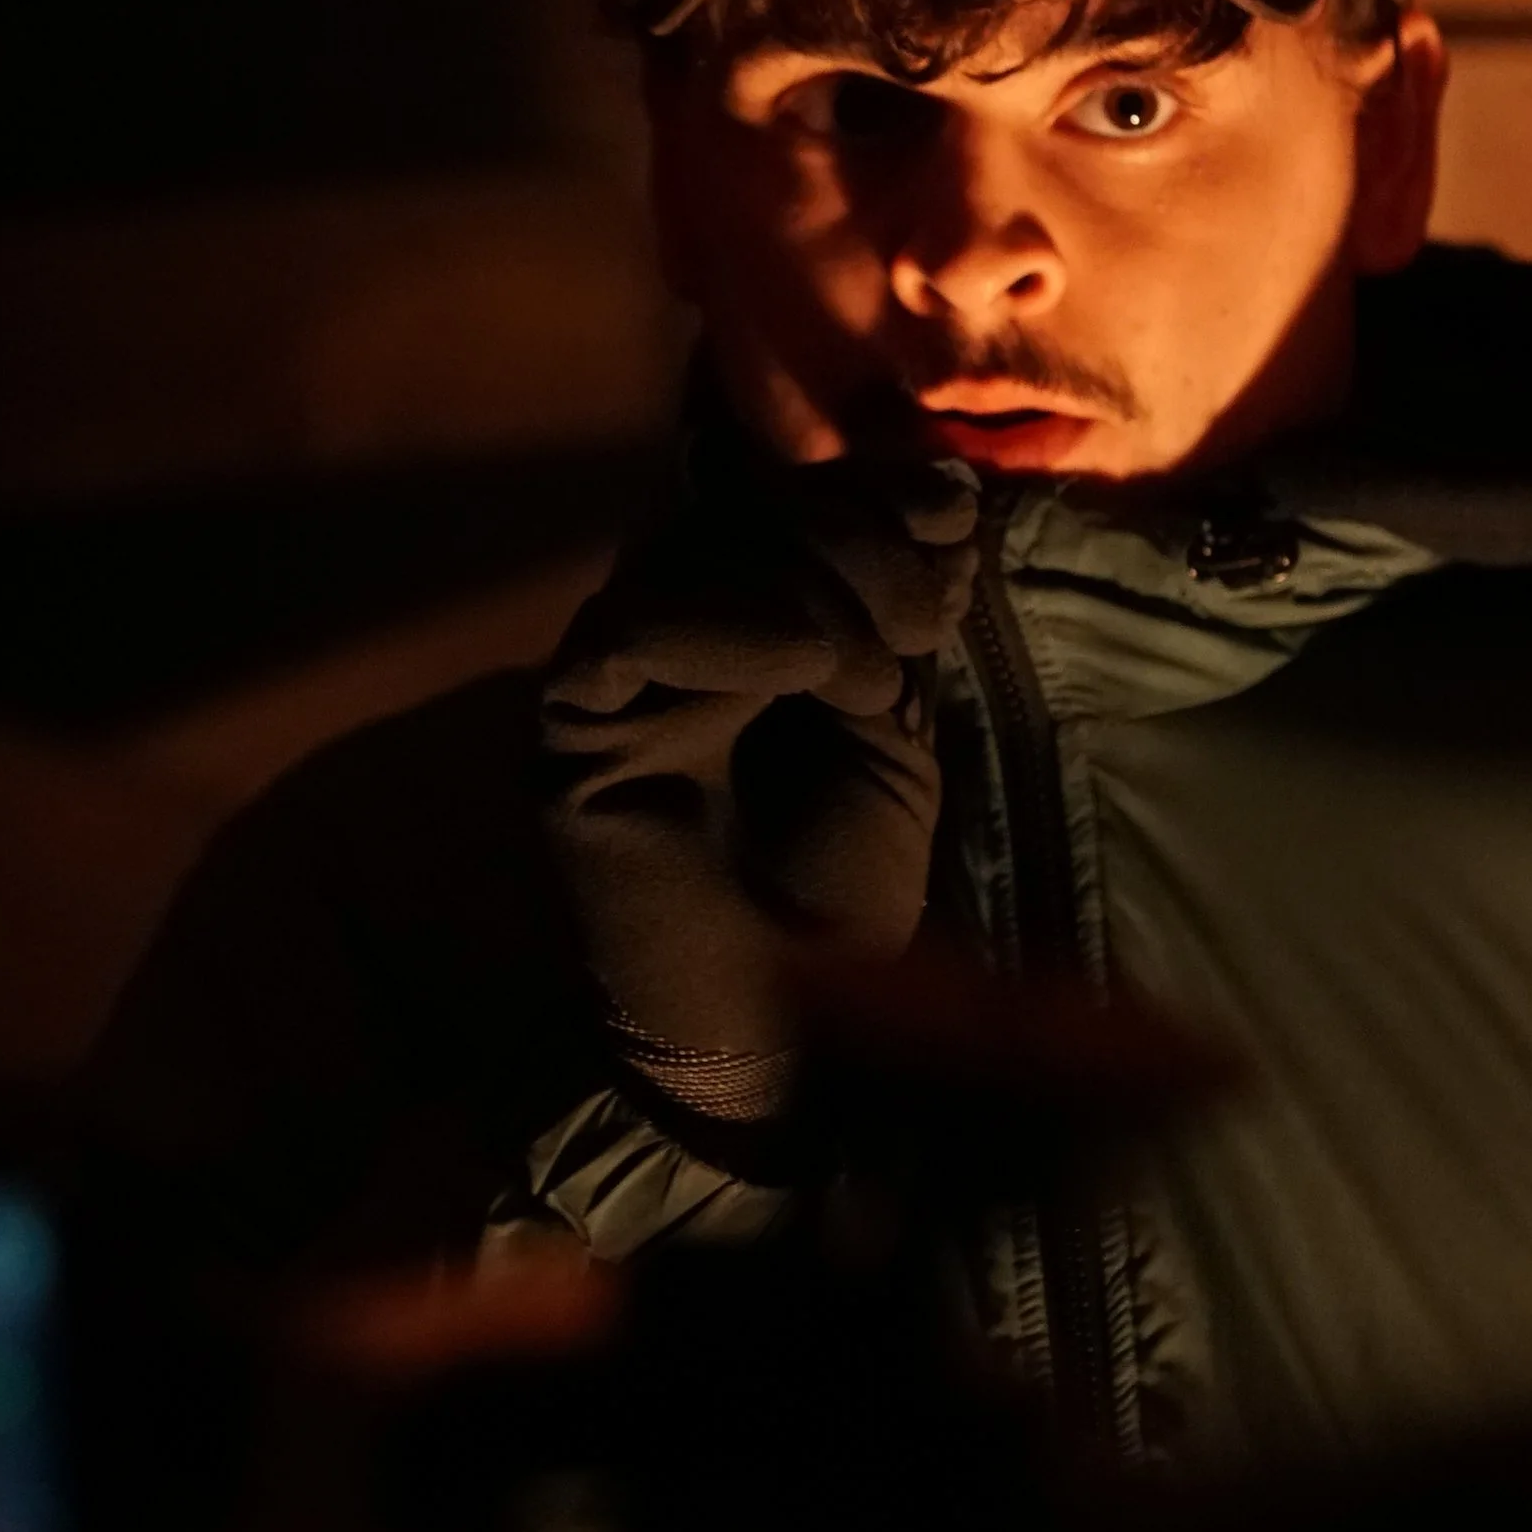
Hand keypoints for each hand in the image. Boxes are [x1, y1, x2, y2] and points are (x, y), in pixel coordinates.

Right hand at [538, 417, 979, 1141]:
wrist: (772, 1039)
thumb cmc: (832, 899)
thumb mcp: (898, 733)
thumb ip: (905, 619)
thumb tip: (950, 491)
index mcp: (753, 626)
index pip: (798, 509)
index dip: (877, 497)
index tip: (958, 524)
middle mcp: (674, 634)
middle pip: (743, 515)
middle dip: (851, 536)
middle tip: (921, 610)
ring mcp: (617, 678)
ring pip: (687, 555)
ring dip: (801, 582)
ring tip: (865, 661)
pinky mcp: (573, 728)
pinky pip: (627, 633)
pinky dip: (723, 627)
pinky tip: (803, 663)